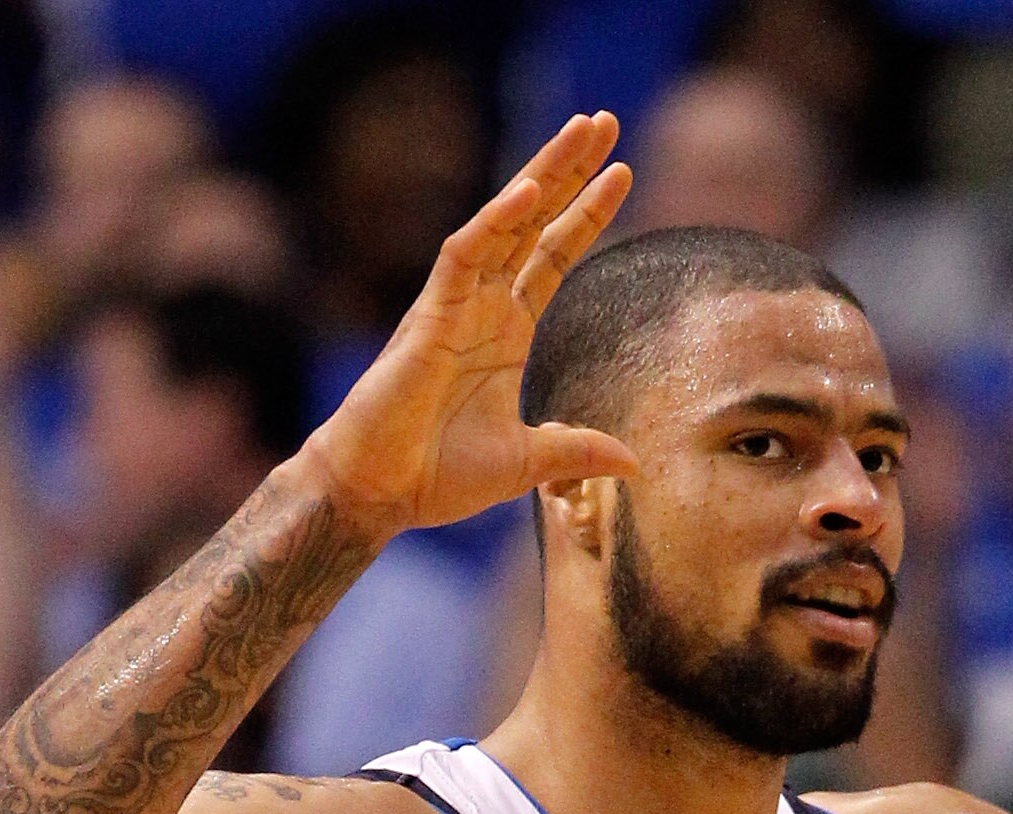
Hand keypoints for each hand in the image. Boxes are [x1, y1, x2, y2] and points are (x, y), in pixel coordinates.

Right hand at [305, 113, 637, 541]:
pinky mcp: (429, 314)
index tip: (623, 174)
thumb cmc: (435, 475)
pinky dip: (496, 221)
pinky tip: (530, 190)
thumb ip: (577, 450)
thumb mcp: (527, 461)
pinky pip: (464, 253)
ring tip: (581, 131)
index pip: (553, 257)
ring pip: (505, 221)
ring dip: (544, 173)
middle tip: (604, 121)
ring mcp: (456, 303)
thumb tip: (634, 462)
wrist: (379, 492)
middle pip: (535, 222)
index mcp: (507, 333)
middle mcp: (484, 306)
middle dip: (571, 172)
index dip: (587, 216)